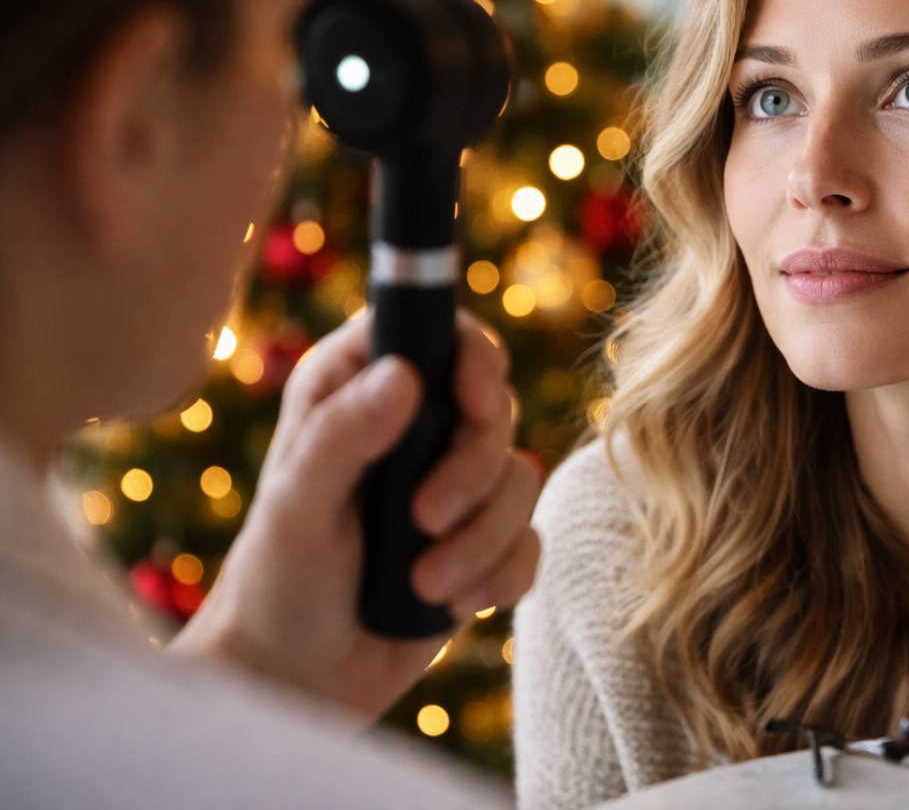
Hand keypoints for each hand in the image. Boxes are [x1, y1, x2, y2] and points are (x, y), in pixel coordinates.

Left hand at [171, 310, 541, 717]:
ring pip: (520, 479)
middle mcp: (413, 425)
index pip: (439, 332)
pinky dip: (499, 575)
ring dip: (481, 538)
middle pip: (495, 408)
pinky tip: (452, 602)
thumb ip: (343, 435)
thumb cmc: (278, 580)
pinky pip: (529, 540)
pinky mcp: (483, 540)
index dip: (472, 357)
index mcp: (357, 388)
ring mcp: (454, 483)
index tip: (473, 404)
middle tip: (424, 518)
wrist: (296, 676)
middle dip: (472, 470)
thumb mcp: (298, 505)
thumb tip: (405, 375)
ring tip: (426, 583)